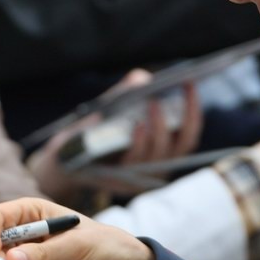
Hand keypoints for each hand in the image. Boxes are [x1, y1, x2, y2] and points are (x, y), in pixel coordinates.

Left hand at [29, 73, 202, 201]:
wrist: (65, 158)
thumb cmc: (96, 132)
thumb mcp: (115, 109)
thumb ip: (129, 93)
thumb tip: (143, 78)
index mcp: (162, 150)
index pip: (188, 133)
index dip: (194, 110)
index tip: (191, 83)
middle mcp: (156, 166)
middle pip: (181, 146)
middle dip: (185, 118)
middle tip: (181, 89)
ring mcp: (139, 176)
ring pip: (158, 155)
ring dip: (159, 128)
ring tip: (154, 103)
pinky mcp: (119, 181)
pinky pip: (134, 163)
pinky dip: (139, 143)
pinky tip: (137, 125)